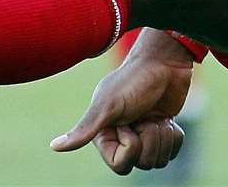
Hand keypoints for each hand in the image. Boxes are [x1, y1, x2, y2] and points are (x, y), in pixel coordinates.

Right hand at [50, 29, 194, 174]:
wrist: (165, 62)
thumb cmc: (134, 81)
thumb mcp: (108, 104)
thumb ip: (84, 129)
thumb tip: (53, 147)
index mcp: (106, 135)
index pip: (121, 165)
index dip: (130, 146)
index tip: (129, 123)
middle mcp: (124, 138)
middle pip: (142, 164)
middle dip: (149, 139)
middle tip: (145, 117)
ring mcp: (145, 136)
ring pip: (159, 161)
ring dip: (162, 135)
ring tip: (156, 116)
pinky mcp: (163, 132)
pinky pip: (173, 151)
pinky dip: (174, 135)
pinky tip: (167, 119)